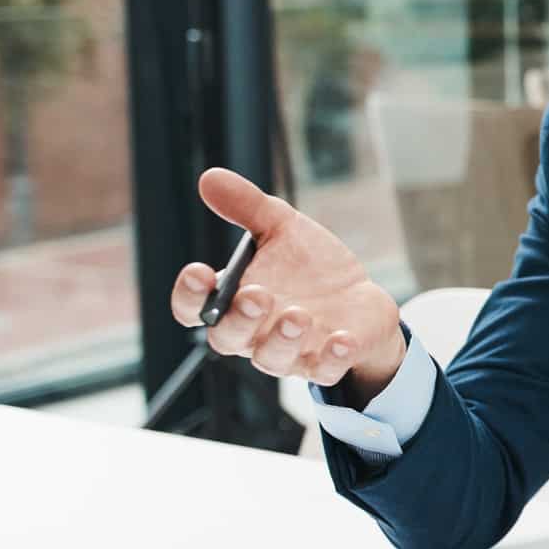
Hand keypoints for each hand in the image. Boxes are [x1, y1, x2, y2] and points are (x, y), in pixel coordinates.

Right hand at [167, 168, 404, 398]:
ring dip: (282, 339)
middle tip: (258, 294)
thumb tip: (210, 178)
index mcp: (233, 300)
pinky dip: (331, 358)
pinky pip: (323, 370)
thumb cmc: (310, 267)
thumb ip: (247, 207)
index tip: (199, 271)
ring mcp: (290, 352)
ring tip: (299, 315)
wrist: (359, 298)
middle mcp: (254, 333)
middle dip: (240, 318)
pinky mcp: (327, 362)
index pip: (193, 308)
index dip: (189, 295)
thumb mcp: (282, 228)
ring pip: (271, 359)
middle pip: (228, 338)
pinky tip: (341, 339)